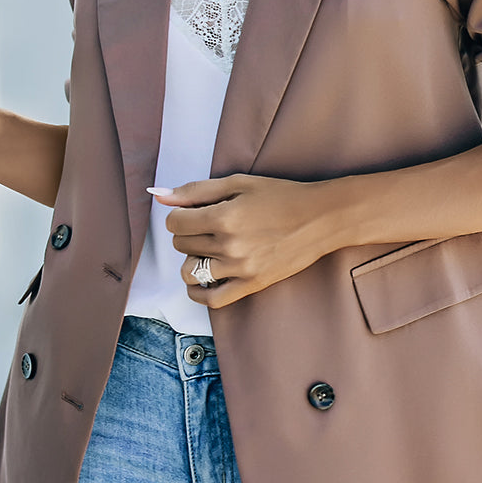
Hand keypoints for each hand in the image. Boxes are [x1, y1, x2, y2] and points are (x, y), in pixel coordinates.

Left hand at [149, 173, 328, 307]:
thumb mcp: (238, 183)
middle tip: (208, 225)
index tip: (192, 212)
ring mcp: (240, 269)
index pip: (175, 223)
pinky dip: (199, 291)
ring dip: (193, 259)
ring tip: (208, 249)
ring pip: (190, 271)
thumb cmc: (281, 196)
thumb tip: (161, 197)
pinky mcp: (251, 285)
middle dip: (188, 233)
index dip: (179, 215)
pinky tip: (204, 278)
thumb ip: (196, 191)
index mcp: (223, 218)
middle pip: (181, 245)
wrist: (320, 219)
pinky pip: (211, 299)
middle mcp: (229, 246)